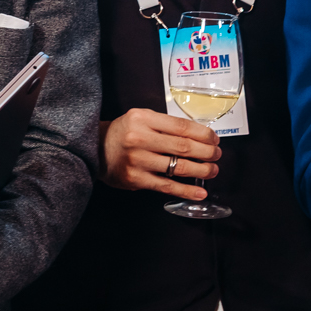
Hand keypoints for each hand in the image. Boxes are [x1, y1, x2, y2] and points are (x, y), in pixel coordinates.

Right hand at [101, 108, 219, 201]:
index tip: (214, 139)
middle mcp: (139, 138)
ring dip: (201, 170)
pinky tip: (199, 192)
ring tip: (212, 170)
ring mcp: (138, 160)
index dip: (203, 134)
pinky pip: (166, 186)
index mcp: (143, 119)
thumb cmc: (122, 133)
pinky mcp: (136, 179)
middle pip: (184, 147)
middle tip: (217, 155)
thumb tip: (198, 135)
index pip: (181, 126)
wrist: (94, 149)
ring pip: (178, 167)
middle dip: (207, 152)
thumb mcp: (140, 118)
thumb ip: (164, 124)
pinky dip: (186, 190)